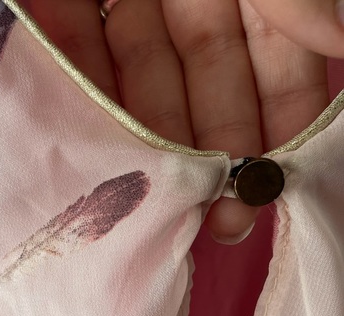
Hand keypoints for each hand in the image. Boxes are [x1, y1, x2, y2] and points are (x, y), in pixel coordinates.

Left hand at [21, 0, 343, 243]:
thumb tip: (343, 47)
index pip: (277, 75)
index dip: (271, 136)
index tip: (261, 194)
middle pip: (206, 96)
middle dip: (208, 162)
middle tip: (212, 226)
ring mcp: (131, 2)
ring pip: (143, 92)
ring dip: (151, 153)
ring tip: (158, 212)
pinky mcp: (66, 9)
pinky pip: (80, 64)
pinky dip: (90, 109)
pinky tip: (99, 160)